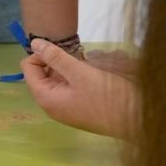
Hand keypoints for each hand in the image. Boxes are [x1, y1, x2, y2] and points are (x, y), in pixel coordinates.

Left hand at [22, 39, 137, 137]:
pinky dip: (78, 77)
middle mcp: (51, 105)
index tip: (62, 49)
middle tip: (79, 56)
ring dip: (71, 68)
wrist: (136, 123)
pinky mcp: (79, 109)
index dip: (41, 54)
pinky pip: (71, 87)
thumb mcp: (80, 73)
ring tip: (90, 63)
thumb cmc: (107, 98)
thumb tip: (34, 43)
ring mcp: (66, 108)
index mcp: (45, 97)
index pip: (28, 68)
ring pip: (59, 79)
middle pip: (44, 74)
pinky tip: (94, 73)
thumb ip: (56, 57)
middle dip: (58, 61)